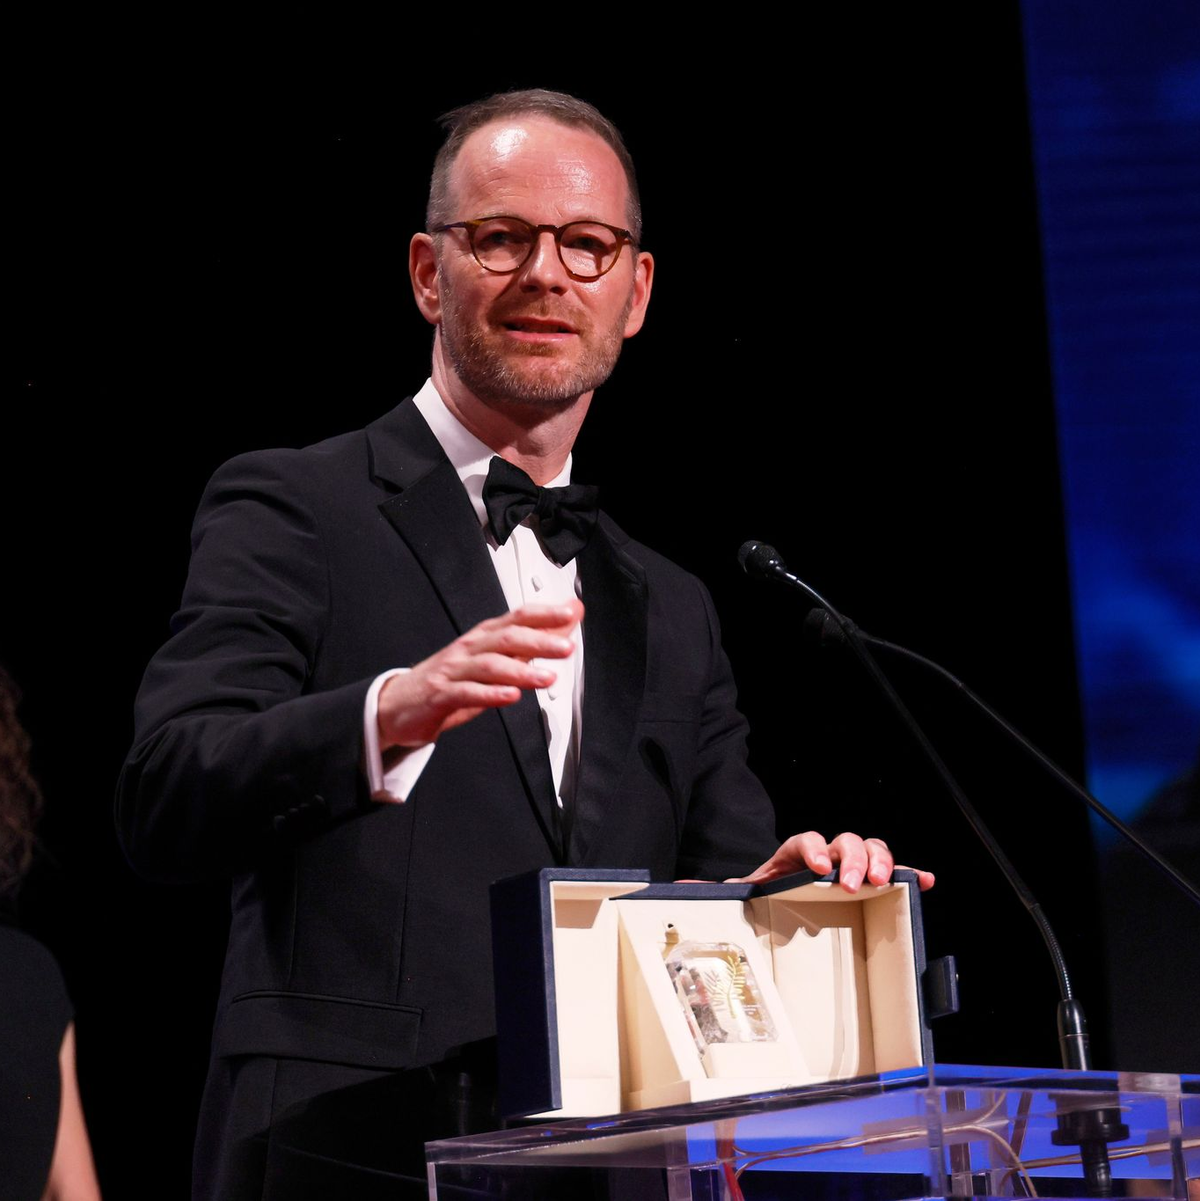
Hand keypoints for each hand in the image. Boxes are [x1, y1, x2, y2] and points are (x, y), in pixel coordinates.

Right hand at [378, 600, 582, 749]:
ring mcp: (453, 670)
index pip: (517, 617)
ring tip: (547, 678)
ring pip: (489, 665)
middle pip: (506, 639)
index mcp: (484, 637)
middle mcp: (469, 648)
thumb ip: (531, 643)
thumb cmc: (451, 679)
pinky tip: (510, 697)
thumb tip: (566, 622)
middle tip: (566, 647)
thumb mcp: (495, 660)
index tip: (571, 612)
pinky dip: (490, 694)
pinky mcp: (440, 695)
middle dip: (539, 641)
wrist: (400, 704)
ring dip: (521, 671)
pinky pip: (467, 693)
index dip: (544, 613)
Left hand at [726, 831, 934, 892]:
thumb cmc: (760, 900)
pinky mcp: (866, 883)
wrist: (775, 905)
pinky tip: (925, 880)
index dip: (813, 847)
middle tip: (853, 882)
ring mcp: (846, 867)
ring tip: (886, 880)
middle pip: (843, 840)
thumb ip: (713, 891)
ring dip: (881, 860)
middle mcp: (822, 856)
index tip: (817, 867)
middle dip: (852, 857)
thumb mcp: (738, 896)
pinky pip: (893, 873)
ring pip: (869, 849)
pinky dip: (911, 872)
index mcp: (790, 857)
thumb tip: (680, 887)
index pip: (804, 840)